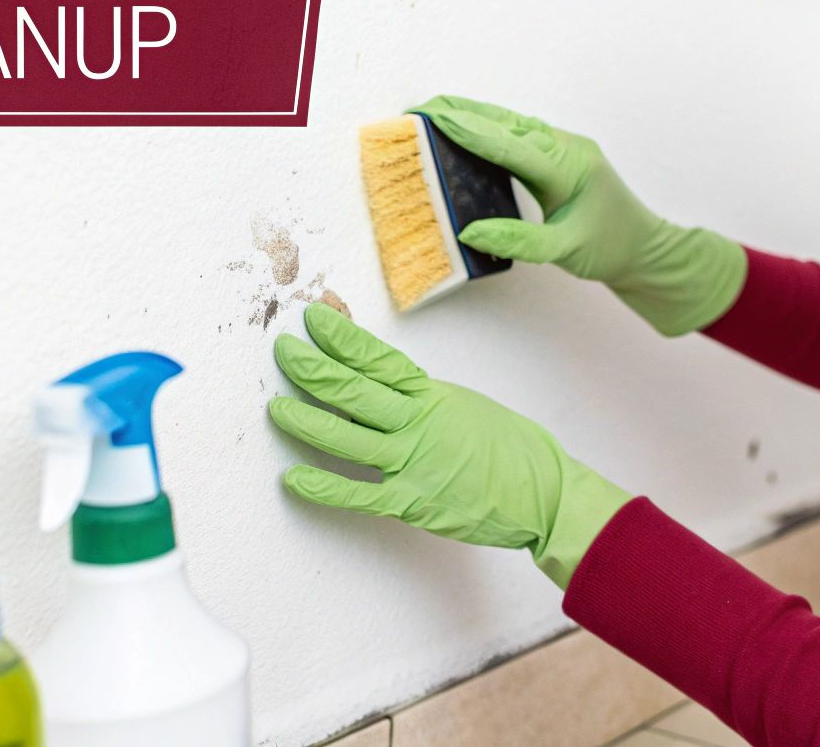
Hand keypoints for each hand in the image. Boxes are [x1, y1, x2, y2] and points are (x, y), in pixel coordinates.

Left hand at [268, 302, 630, 588]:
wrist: (544, 492)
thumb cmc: (509, 448)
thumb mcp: (464, 405)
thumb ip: (419, 396)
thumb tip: (376, 379)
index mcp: (433, 395)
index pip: (378, 359)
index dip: (342, 337)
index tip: (314, 318)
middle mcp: (419, 422)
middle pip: (354, 391)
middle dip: (313, 369)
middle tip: (283, 351)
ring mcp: (414, 462)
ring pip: (347, 437)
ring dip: (306, 421)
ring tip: (275, 408)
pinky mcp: (413, 502)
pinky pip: (359, 493)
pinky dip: (324, 487)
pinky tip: (293, 478)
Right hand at [412, 94, 745, 335]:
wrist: (644, 249)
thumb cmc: (610, 249)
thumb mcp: (564, 252)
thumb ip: (518, 241)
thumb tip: (470, 232)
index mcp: (568, 168)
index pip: (510, 146)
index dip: (470, 133)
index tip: (434, 119)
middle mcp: (566, 149)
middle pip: (508, 124)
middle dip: (464, 114)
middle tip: (421, 109)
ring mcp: (565, 148)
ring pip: (513, 124)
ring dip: (475, 115)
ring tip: (436, 110)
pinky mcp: (560, 155)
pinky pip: (520, 133)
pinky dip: (491, 128)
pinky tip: (469, 126)